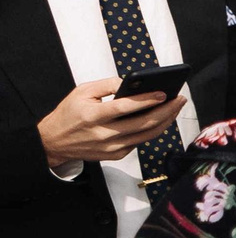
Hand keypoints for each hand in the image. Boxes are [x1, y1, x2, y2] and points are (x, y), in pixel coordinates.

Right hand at [39, 77, 185, 170]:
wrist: (54, 141)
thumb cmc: (69, 113)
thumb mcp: (82, 92)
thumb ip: (107, 85)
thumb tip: (132, 82)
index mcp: (92, 116)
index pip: (124, 107)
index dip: (146, 100)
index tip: (164, 93)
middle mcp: (103, 134)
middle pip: (143, 124)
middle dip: (166, 111)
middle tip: (180, 99)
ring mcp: (111, 147)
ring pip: (146, 135)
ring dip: (165, 121)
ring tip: (176, 108)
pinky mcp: (116, 155)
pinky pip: (140, 141)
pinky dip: (152, 129)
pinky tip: (161, 119)